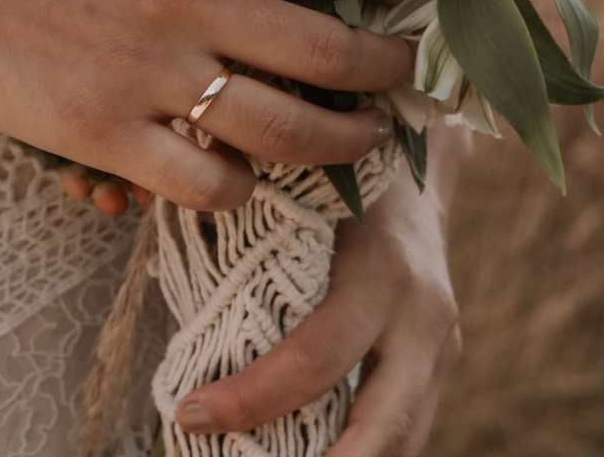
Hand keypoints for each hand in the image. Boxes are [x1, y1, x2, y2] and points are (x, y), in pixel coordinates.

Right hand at [0, 0, 414, 214]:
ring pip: (297, 129)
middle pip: (340, 49)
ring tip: (357, 139)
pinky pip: (215, 185)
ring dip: (345, 140)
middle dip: (389, 72)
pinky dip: (243, 189)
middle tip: (396, 82)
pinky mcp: (108, 136)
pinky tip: (241, 179)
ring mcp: (154, 73)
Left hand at [170, 124, 471, 455]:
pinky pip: (405, 427)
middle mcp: (423, 317)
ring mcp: (442, 347)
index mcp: (379, 271)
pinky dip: (360, 453)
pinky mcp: (442, 365)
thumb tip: (161, 262)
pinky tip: (310, 455)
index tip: (189, 415)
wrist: (417, 174)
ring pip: (404, 440)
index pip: (313, 358)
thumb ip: (252, 237)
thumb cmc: (337, 181)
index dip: (250, 400)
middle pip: (378, 424)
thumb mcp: (302, 193)